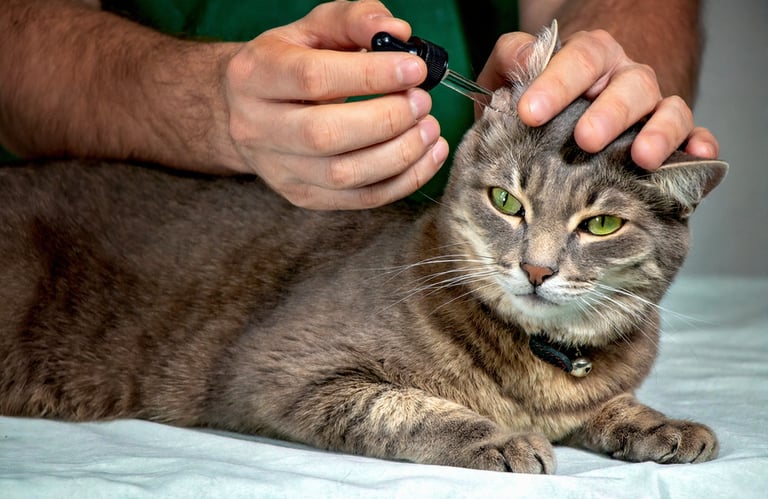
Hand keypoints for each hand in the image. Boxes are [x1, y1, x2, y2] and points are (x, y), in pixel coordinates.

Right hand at [223, 1, 448, 208]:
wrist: (248, 110)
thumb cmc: (290, 63)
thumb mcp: (313, 29)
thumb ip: (355, 21)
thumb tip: (399, 32)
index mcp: (255, 75)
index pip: (312, 78)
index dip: (370, 75)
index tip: (414, 69)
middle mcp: (257, 127)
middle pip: (324, 135)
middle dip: (386, 119)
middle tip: (422, 102)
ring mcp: (278, 169)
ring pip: (343, 175)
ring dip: (399, 154)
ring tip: (429, 129)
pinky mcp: (303, 196)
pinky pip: (359, 200)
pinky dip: (403, 181)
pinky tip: (427, 156)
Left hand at [477, 29, 719, 168]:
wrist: (559, 115)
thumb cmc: (535, 99)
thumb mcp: (511, 75)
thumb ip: (511, 58)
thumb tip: (525, 57)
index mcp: (591, 58)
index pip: (582, 58)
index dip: (558, 83)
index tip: (530, 112)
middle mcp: (626, 80)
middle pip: (631, 86)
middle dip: (611, 113)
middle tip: (586, 139)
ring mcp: (652, 109)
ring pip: (669, 110)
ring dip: (660, 133)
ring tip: (642, 157)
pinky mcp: (670, 139)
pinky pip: (693, 137)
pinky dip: (699, 145)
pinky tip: (698, 155)